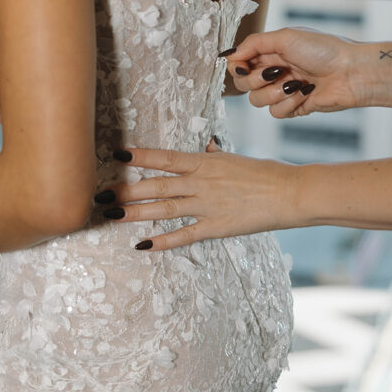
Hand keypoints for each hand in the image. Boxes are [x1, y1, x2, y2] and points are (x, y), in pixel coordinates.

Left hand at [99, 140, 298, 250]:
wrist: (290, 193)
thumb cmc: (263, 173)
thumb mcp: (233, 159)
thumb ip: (214, 155)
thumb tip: (205, 146)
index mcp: (204, 162)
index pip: (165, 157)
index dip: (140, 156)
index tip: (116, 155)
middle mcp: (201, 182)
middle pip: (156, 185)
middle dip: (126, 190)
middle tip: (100, 195)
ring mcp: (207, 205)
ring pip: (164, 208)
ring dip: (136, 213)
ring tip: (112, 217)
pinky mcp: (217, 227)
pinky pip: (185, 235)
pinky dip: (163, 240)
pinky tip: (144, 244)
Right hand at [223, 27, 366, 117]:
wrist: (352, 73)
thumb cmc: (324, 49)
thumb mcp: (286, 37)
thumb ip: (254, 44)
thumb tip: (230, 55)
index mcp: (270, 52)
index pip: (238, 62)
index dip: (237, 66)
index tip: (243, 65)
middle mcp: (273, 70)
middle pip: (243, 84)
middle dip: (256, 79)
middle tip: (276, 72)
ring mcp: (282, 90)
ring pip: (257, 101)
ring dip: (275, 92)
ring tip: (296, 83)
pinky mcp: (293, 107)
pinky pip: (275, 113)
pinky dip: (289, 103)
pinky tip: (306, 93)